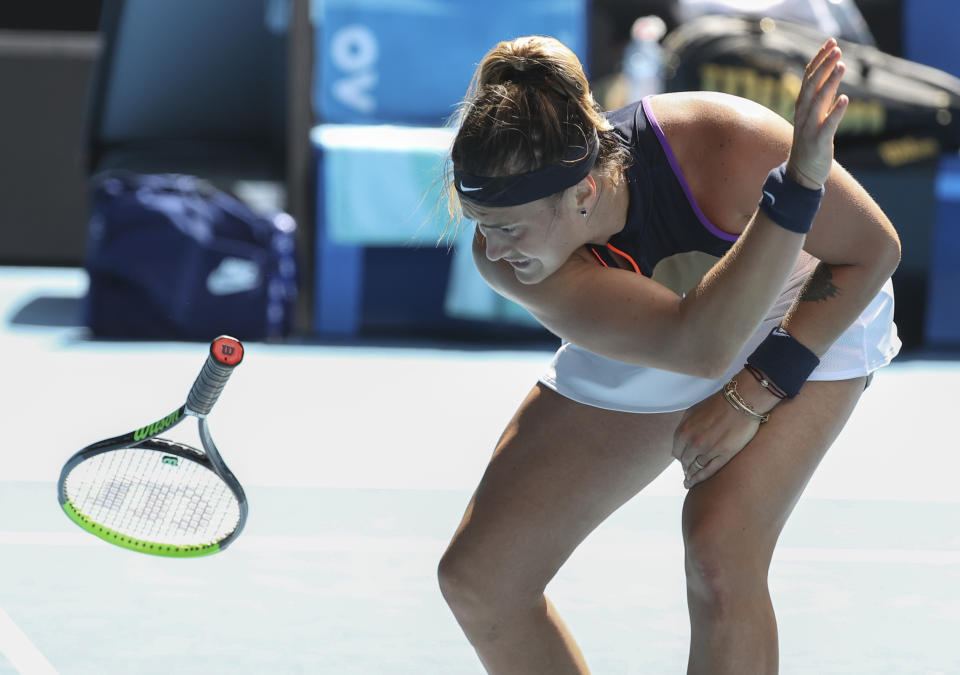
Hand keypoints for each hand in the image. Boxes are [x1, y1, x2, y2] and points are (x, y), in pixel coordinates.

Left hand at [672, 380, 770, 488]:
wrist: (741, 400)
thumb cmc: (718, 404)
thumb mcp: (693, 411)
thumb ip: (684, 427)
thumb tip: (680, 440)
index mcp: (684, 431)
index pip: (677, 451)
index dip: (680, 456)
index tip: (683, 460)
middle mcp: (694, 442)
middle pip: (685, 461)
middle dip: (685, 466)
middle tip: (687, 471)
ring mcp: (709, 450)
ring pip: (695, 468)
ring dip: (691, 475)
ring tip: (689, 480)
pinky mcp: (724, 455)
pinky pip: (708, 471)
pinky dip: (699, 479)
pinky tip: (694, 483)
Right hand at [786, 38, 848, 188]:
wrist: (801, 175)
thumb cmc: (810, 145)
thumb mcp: (815, 118)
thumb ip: (823, 99)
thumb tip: (833, 78)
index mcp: (802, 107)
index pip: (808, 77)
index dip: (819, 59)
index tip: (831, 42)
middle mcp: (803, 115)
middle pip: (811, 85)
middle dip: (824, 66)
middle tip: (837, 49)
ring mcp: (809, 128)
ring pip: (818, 101)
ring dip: (830, 83)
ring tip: (842, 66)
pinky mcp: (818, 142)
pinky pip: (827, 124)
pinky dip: (835, 111)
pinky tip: (845, 99)